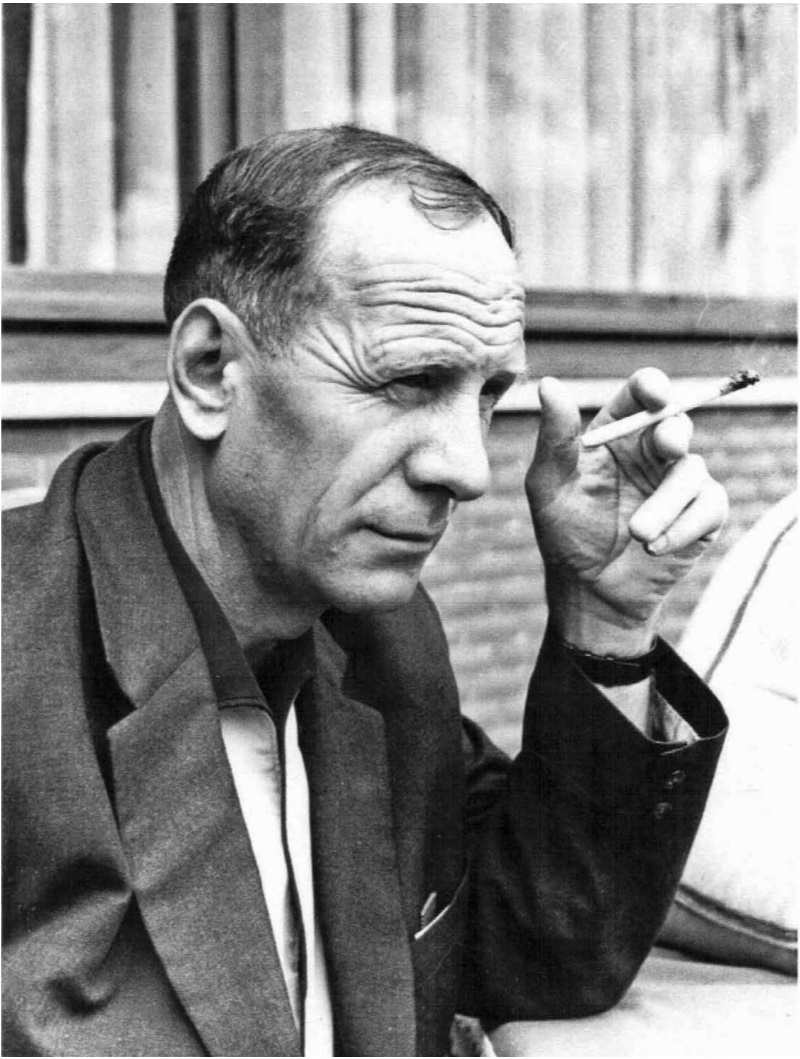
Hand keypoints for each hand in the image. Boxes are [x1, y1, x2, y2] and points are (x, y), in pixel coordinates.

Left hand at [525, 369, 727, 653]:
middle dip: (673, 432)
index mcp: (616, 434)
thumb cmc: (564, 534)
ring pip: (693, 471)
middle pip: (677, 422)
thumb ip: (554, 438)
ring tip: (639, 535)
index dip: (652, 387)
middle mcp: (650, 452)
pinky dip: (683, 528)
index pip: (640, 395)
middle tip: (665, 447)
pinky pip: (710, 507)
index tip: (653, 394)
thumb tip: (548, 384)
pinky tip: (654, 549)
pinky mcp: (702, 515)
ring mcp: (679, 482)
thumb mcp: (549, 486)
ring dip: (667, 504)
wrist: (590, 592)